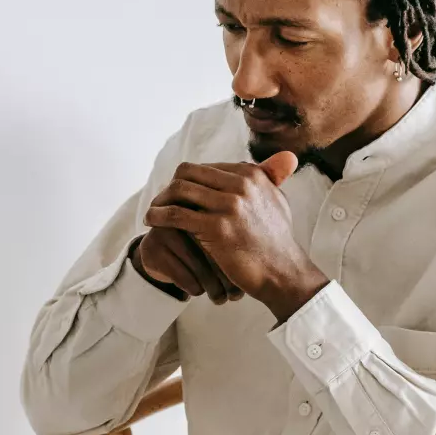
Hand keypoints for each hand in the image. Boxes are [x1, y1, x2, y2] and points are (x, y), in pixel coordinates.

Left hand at [143, 152, 328, 320]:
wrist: (283, 273)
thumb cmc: (277, 242)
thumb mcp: (278, 201)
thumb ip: (268, 178)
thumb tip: (262, 161)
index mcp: (252, 175)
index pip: (206, 167)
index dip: (188, 181)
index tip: (178, 194)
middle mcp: (241, 185)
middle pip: (188, 172)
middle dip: (171, 186)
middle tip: (161, 201)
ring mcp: (229, 205)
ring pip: (179, 189)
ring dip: (160, 199)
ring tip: (153, 211)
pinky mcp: (216, 227)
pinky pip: (176, 214)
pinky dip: (159, 215)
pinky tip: (152, 221)